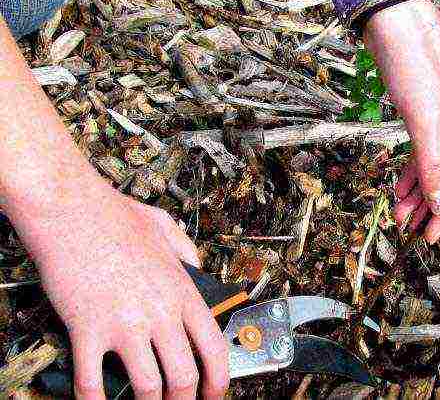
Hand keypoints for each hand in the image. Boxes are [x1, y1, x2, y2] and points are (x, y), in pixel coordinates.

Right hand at [20, 182, 228, 399]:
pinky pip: (92, 381)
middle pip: (184, 376)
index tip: (214, 394)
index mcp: (182, 290)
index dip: (219, 381)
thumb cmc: (115, 215)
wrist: (70, 208)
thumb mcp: (166, 229)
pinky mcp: (88, 329)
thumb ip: (188, 253)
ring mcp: (125, 323)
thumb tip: (199, 270)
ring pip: (148, 386)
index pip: (214, 347)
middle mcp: (160, 311)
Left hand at [365, 0, 439, 243]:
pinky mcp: (434, 107)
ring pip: (439, 160)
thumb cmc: (410, 56)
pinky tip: (401, 189)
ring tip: (401, 214)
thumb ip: (432, 162)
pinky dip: (414, 166)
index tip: (432, 234)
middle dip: (432, 200)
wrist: (389, 14)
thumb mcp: (421, 116)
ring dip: (420, 187)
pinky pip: (427, 145)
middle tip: (413, 230)